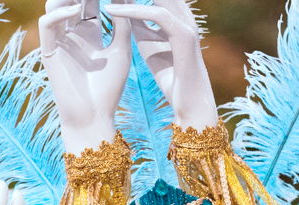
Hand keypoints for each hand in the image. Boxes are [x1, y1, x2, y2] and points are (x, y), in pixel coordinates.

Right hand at [41, 2, 133, 152]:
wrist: (94, 117)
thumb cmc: (109, 89)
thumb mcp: (121, 49)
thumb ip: (122, 22)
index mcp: (89, 32)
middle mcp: (71, 33)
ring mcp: (59, 42)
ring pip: (55, 5)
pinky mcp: (49, 52)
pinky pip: (47, 24)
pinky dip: (59, 13)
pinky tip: (76, 9)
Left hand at [104, 2, 216, 128]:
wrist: (188, 101)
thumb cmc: (169, 74)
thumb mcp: (147, 43)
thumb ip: (139, 23)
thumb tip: (123, 7)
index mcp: (177, 13)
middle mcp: (184, 14)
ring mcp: (186, 23)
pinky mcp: (184, 36)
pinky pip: (156, 15)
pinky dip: (133, 11)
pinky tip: (110, 11)